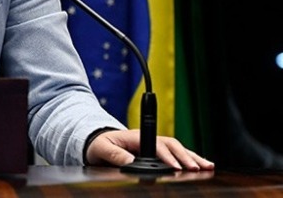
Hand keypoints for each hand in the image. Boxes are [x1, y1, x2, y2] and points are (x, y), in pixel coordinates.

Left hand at [86, 129, 214, 170]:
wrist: (98, 142)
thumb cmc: (99, 144)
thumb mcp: (101, 148)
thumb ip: (114, 154)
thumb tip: (129, 162)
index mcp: (136, 137)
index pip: (156, 145)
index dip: (167, 156)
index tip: (176, 167)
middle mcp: (148, 140)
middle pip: (172, 146)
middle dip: (186, 157)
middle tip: (198, 168)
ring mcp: (154, 145)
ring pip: (177, 149)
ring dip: (192, 157)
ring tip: (207, 166)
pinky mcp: (157, 153)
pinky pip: (176, 154)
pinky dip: (189, 159)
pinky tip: (200, 165)